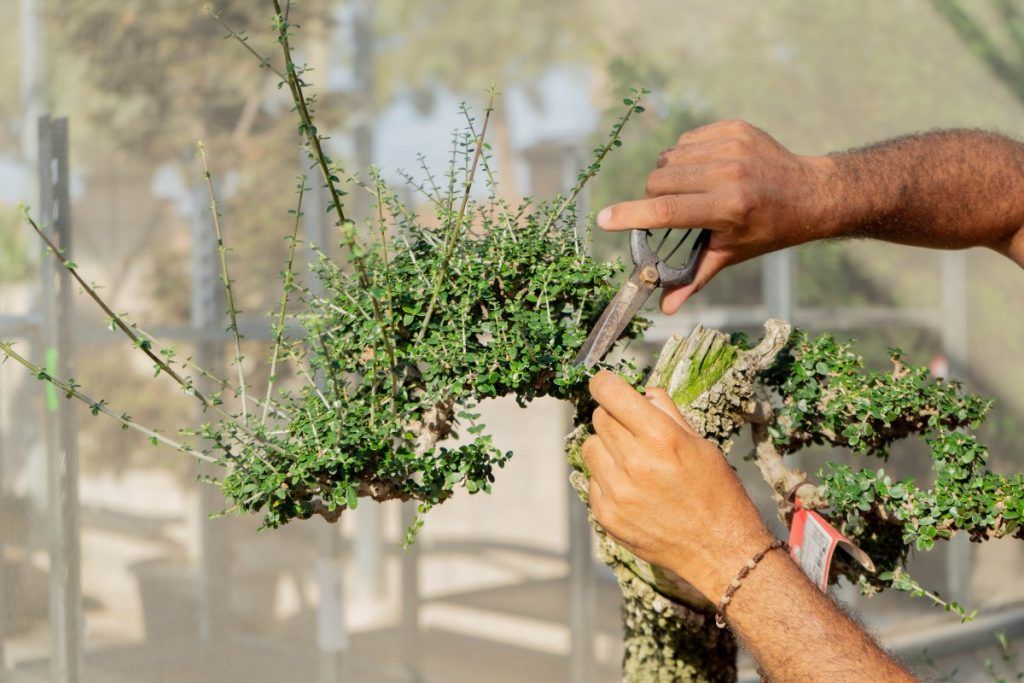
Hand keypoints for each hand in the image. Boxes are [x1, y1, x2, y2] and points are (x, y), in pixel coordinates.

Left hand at [584, 370, 772, 599]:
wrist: (717, 551)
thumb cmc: (716, 494)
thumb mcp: (701, 445)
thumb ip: (668, 414)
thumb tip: (644, 392)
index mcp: (660, 437)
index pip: (611, 394)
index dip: (604, 383)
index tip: (604, 383)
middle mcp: (634, 462)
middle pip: (600, 418)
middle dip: (614, 417)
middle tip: (634, 431)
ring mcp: (617, 490)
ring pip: (590, 447)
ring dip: (606, 447)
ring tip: (632, 461)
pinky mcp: (606, 514)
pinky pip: (592, 480)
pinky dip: (606, 478)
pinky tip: (632, 489)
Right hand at [596, 119, 835, 312]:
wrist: (812, 192)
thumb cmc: (768, 230)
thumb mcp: (732, 254)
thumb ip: (694, 278)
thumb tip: (665, 308)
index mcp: (729, 208)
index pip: (667, 212)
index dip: (630, 216)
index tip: (604, 220)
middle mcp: (731, 173)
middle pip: (659, 182)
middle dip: (656, 198)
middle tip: (676, 211)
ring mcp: (733, 146)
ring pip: (669, 158)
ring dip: (670, 176)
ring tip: (693, 190)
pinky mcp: (734, 128)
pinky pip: (686, 141)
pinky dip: (686, 156)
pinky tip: (707, 170)